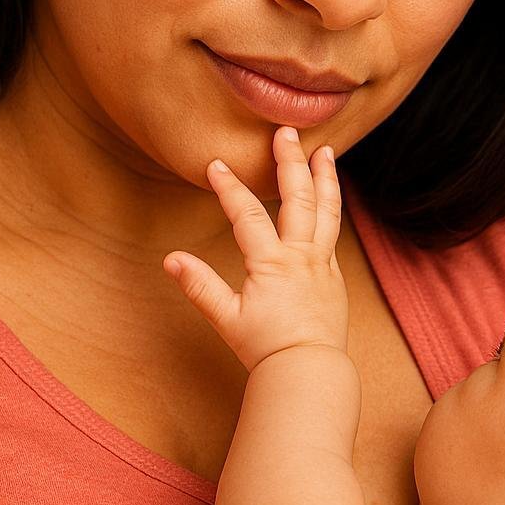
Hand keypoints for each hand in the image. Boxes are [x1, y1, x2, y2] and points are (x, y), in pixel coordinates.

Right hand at [163, 126, 348, 371]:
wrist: (308, 370)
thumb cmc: (266, 348)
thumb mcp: (226, 318)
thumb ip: (199, 286)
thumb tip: (170, 260)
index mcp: (271, 263)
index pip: (247, 214)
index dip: (229, 188)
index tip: (215, 165)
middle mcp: (301, 256)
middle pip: (298, 197)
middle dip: (289, 162)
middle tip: (285, 133)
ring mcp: (322, 263)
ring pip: (327, 210)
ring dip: (324, 177)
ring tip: (324, 151)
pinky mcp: (333, 275)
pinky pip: (334, 230)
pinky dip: (332, 205)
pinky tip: (328, 195)